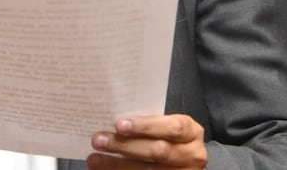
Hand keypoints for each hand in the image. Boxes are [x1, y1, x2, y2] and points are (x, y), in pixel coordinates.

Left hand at [87, 114, 206, 168]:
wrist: (180, 162)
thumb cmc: (168, 138)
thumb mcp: (165, 127)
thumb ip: (148, 124)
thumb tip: (112, 120)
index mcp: (191, 132)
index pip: (171, 127)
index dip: (145, 126)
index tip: (119, 124)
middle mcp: (192, 155)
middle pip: (158, 151)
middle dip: (125, 145)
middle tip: (99, 140)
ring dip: (117, 165)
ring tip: (94, 159)